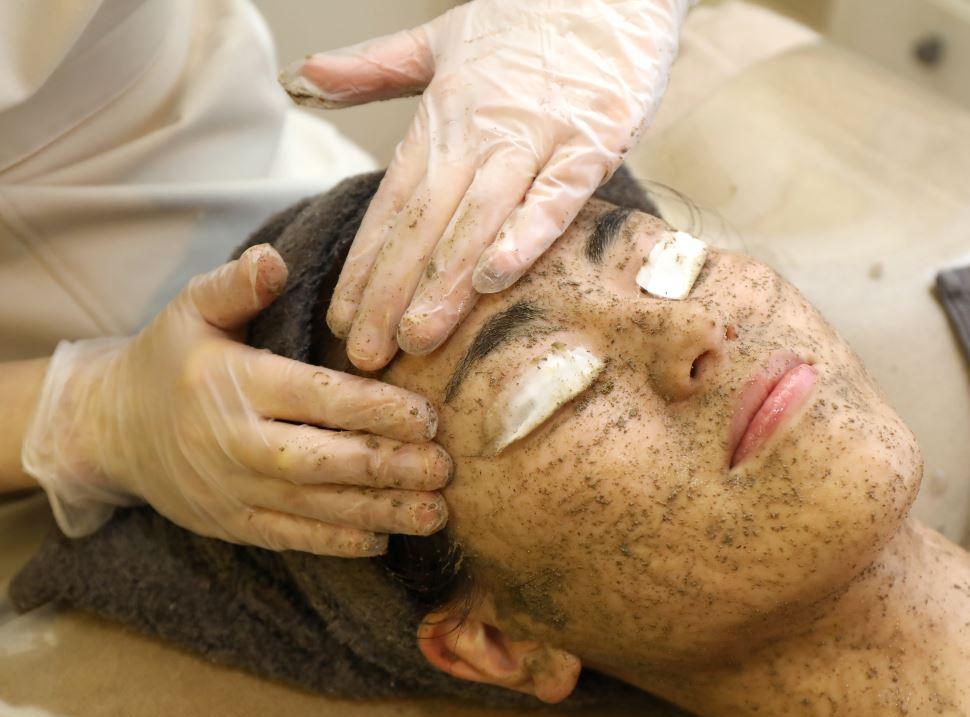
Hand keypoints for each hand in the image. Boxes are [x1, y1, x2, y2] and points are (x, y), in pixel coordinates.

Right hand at [22, 245, 451, 555]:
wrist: (112, 429)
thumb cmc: (170, 358)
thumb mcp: (191, 309)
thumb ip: (236, 285)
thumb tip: (274, 259)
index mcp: (234, 383)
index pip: (317, 397)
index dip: (375, 409)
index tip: (428, 416)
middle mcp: (234, 442)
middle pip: (323, 460)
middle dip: (388, 466)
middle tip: (446, 468)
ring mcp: (232, 490)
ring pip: (315, 507)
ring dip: (379, 512)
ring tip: (435, 513)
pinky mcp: (232, 524)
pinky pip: (290, 538)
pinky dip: (337, 542)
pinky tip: (384, 540)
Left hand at [280, 0, 688, 369]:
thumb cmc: (526, 22)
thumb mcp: (438, 41)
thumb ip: (372, 68)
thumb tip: (302, 78)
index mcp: (441, 116)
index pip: (392, 202)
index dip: (365, 263)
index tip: (342, 316)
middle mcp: (479, 131)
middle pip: (424, 222)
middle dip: (391, 292)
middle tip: (367, 353)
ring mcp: (535, 137)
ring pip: (478, 218)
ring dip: (444, 280)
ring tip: (416, 336)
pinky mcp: (590, 142)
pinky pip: (555, 197)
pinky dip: (525, 235)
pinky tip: (494, 279)